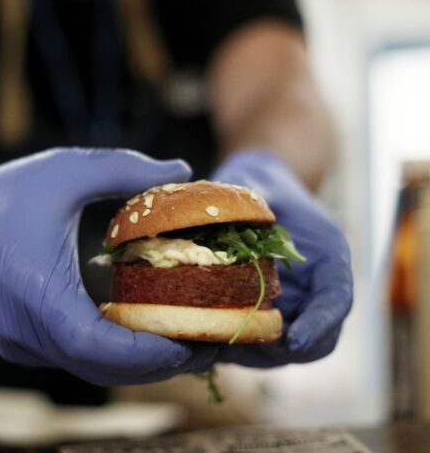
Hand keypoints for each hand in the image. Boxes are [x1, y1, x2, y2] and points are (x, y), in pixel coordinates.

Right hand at [0, 148, 216, 384]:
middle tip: (207, 343)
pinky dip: (111, 354)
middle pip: (102, 369)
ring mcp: (20, 345)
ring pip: (89, 369)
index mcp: (35, 294)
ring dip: (137, 363)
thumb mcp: (63, 172)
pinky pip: (73, 359)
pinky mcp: (19, 345)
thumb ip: (125, 170)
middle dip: (158, 363)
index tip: (192, 340)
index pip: (98, 347)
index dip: (149, 353)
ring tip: (183, 340)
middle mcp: (26, 332)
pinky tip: (138, 333)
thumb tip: (183, 170)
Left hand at [209, 150, 352, 365]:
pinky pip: (256, 347)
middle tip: (241, 347)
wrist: (252, 195)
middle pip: (315, 341)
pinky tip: (203, 341)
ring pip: (284, 352)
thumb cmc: (260, 186)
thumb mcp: (260, 184)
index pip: (336, 300)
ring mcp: (292, 309)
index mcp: (327, 259)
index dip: (319, 325)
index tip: (294, 340)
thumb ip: (256, 195)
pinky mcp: (265, 318)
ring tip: (218, 347)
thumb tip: (238, 199)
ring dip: (253, 355)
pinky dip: (234, 349)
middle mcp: (314, 291)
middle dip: (282, 350)